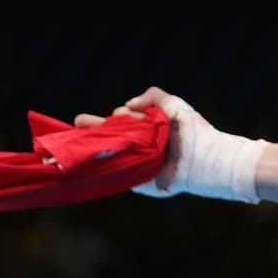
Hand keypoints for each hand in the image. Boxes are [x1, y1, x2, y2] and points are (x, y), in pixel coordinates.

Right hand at [76, 87, 266, 202]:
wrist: (207, 158)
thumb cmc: (194, 131)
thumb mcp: (173, 105)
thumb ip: (152, 97)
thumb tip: (127, 105)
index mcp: (146, 130)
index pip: (117, 124)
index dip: (100, 122)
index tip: (82, 119)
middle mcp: (140, 147)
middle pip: (108, 140)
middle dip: (89, 133)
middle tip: (73, 127)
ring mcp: (139, 164)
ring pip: (110, 156)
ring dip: (91, 151)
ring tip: (70, 146)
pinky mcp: (141, 181)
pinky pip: (120, 174)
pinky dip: (104, 170)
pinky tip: (86, 165)